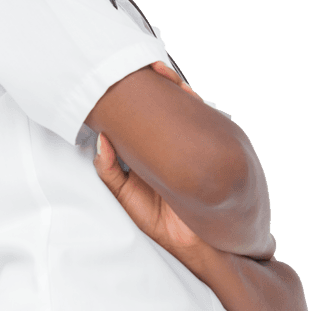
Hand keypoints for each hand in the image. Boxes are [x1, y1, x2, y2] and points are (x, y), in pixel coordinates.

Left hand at [93, 61, 205, 252]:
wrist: (199, 242)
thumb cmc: (164, 222)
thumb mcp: (127, 196)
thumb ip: (110, 170)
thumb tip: (100, 139)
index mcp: (149, 153)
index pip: (140, 119)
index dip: (132, 100)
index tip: (120, 82)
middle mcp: (171, 146)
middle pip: (163, 108)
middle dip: (156, 86)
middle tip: (147, 68)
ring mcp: (192, 144)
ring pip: (183, 108)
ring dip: (175, 89)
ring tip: (161, 72)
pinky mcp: (210, 146)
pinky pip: (204, 118)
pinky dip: (195, 102)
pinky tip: (184, 91)